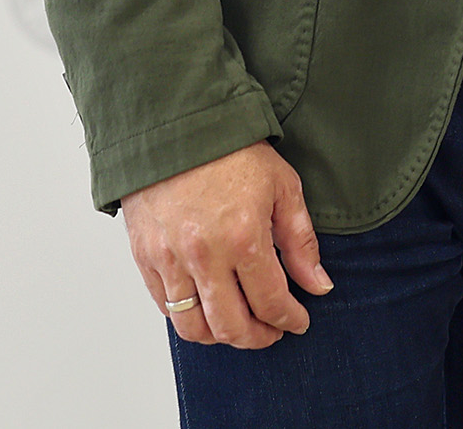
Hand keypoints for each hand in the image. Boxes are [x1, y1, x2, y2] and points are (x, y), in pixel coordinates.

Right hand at [120, 141, 332, 349]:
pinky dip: (188, 317)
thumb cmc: (230, 150)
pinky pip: (165, 307)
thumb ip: (301, 242)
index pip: (270, 303)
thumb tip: (317, 285)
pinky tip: (207, 307)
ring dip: (220, 336)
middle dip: (258, 337)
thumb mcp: (282, 187)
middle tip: (271, 331)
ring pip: (193, 328)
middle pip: (231, 327)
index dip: (289, 320)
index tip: (298, 320)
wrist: (175, 124)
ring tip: (238, 325)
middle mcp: (204, 256)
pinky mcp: (145, 257)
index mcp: (243, 238)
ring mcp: (169, 260)